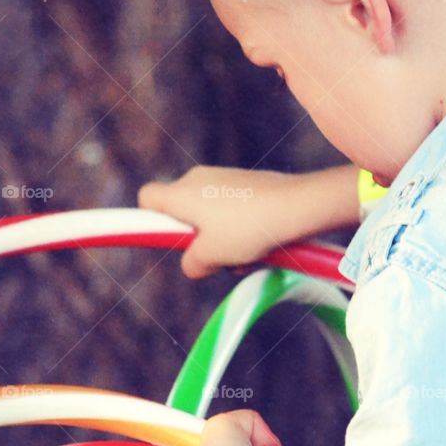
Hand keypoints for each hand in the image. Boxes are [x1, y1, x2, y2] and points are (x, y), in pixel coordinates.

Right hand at [138, 165, 293, 279]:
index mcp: (181, 193)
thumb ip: (192, 263)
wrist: (298, 206)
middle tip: (212, 255)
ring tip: (243, 253)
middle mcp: (198, 179)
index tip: (167, 239)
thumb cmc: (249, 228)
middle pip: (181, 212)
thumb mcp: (213, 256)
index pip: (147, 199)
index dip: (148, 221)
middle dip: (194, 238)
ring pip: (209, 215)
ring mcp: (223, 178)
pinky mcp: (246, 183)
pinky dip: (239, 229)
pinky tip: (258, 245)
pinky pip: (231, 210)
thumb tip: (192, 266)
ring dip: (220, 239)